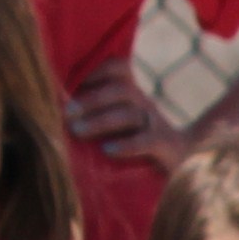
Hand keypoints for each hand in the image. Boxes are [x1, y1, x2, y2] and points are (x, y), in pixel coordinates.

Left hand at [63, 62, 192, 170]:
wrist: (179, 171)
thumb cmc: (132, 147)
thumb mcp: (114, 124)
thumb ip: (92, 112)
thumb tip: (60, 108)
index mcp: (132, 94)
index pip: (119, 68)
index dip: (97, 69)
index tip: (71, 83)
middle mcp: (146, 105)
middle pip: (122, 91)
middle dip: (92, 100)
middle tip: (68, 114)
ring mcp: (159, 126)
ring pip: (131, 115)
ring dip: (100, 121)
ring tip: (78, 132)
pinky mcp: (169, 148)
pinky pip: (147, 141)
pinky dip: (127, 145)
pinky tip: (108, 150)